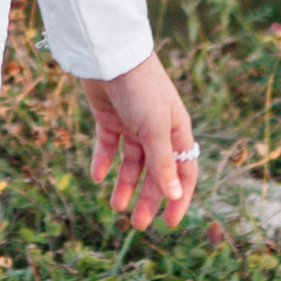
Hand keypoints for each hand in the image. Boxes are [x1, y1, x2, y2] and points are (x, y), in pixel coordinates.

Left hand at [85, 52, 197, 232]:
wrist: (112, 56)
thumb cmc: (141, 89)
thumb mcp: (154, 129)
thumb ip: (163, 162)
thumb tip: (174, 196)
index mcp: (177, 131)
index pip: (184, 172)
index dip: (179, 197)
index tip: (169, 223)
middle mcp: (157, 130)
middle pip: (155, 172)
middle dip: (148, 198)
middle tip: (137, 224)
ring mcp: (132, 124)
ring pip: (131, 163)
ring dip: (125, 185)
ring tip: (115, 207)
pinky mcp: (109, 118)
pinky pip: (108, 146)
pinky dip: (103, 162)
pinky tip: (97, 177)